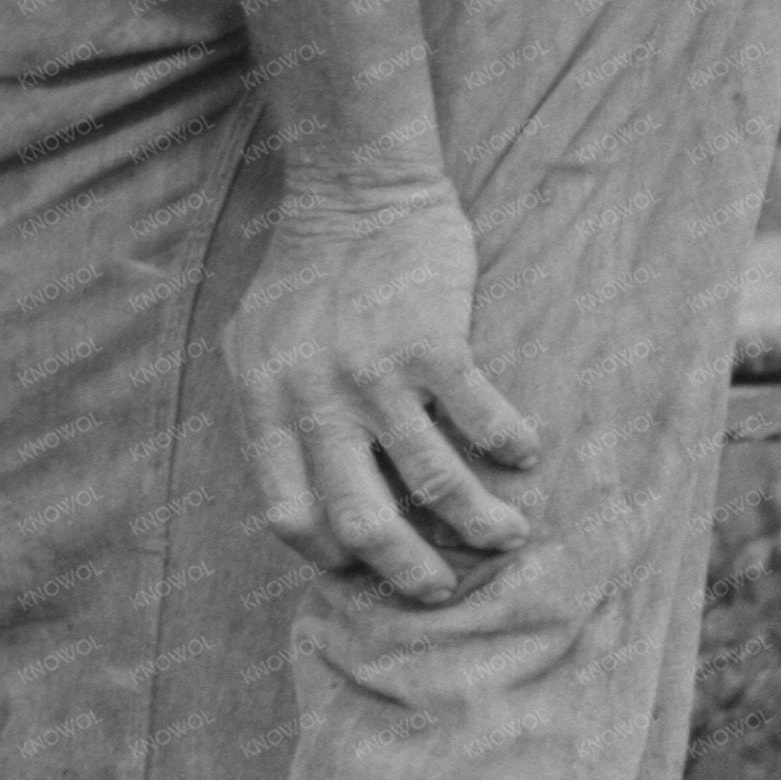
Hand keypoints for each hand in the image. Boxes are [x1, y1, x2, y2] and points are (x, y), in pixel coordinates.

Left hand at [226, 177, 542, 605]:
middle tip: (439, 586)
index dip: (328, 552)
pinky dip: (510, 446)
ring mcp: (373, 373)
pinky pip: (482, 421)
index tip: (363, 564)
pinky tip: (523, 453)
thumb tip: (298, 501)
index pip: (288, 512)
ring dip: (481, 524)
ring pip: (433, 484)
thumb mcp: (257, 346)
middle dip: (407, 571)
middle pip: (361, 520)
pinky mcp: (431, 344)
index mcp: (264, 401)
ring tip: (507, 535)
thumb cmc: (308, 276)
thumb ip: (273, 416)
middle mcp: (313, 396)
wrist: (356, 192)